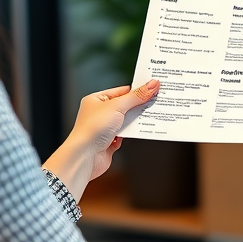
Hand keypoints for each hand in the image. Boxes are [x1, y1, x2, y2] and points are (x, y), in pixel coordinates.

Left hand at [43, 80, 159, 200]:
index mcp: (96, 100)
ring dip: (137, 120)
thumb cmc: (92, 129)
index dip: (137, 89)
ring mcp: (104, 128)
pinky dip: (133, 133)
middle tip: (157, 100)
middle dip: (139, 105)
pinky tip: (142, 130)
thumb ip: (136, 96)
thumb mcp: (117, 106)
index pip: (121, 91)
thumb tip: (152, 85)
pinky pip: (126, 134)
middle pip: (125, 106)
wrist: (85, 156)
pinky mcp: (109, 142)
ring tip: (152, 115)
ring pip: (126, 121)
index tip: (153, 88)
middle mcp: (99, 113)